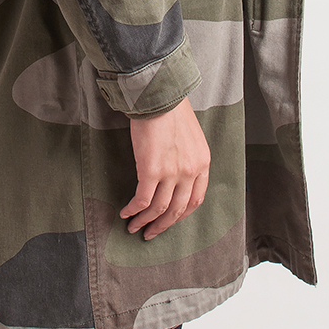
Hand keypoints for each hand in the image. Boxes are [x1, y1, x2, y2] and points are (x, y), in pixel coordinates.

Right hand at [120, 97, 209, 240]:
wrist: (158, 96)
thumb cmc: (171, 109)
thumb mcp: (191, 135)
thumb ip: (188, 156)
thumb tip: (174, 172)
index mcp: (203, 163)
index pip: (196, 200)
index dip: (181, 215)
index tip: (169, 220)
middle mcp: (190, 171)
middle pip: (178, 210)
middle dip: (163, 225)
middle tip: (151, 233)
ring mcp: (172, 173)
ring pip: (159, 209)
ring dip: (146, 222)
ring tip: (135, 228)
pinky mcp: (151, 170)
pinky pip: (142, 200)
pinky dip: (133, 211)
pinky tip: (125, 214)